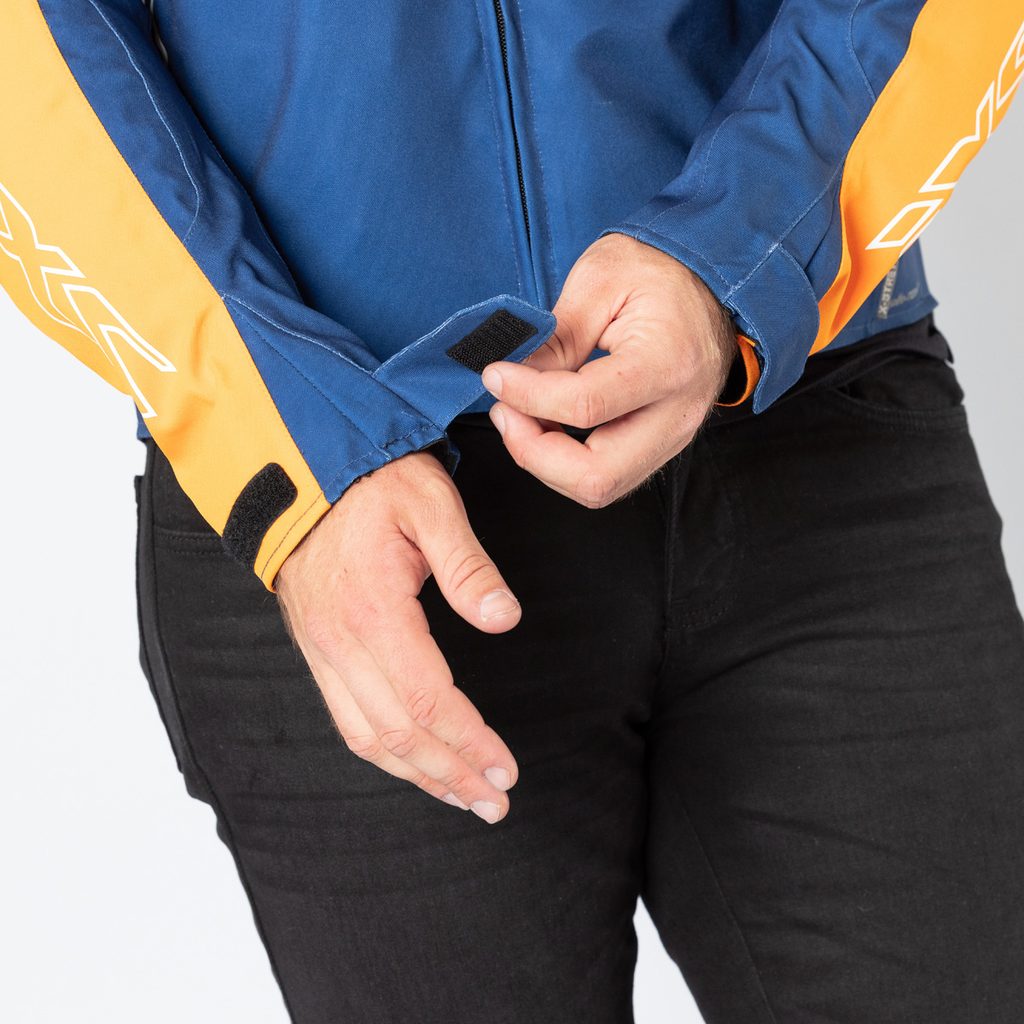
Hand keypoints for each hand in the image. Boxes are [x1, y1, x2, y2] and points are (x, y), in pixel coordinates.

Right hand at [275, 449, 521, 823]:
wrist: (304, 476)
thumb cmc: (372, 485)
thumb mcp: (429, 504)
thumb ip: (467, 565)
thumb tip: (503, 617)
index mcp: (374, 611)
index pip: (427, 700)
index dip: (469, 742)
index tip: (504, 768)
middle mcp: (341, 644)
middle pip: (399, 734)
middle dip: (451, 774)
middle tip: (496, 801)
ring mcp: (323, 652)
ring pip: (368, 738)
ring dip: (418, 775)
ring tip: (463, 797)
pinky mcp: (318, 652)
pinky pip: (347, 721)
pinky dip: (385, 754)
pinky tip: (414, 764)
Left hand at [481, 233, 738, 506]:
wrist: (712, 283)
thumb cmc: (659, 272)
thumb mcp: (600, 279)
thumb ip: (556, 336)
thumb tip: (512, 380)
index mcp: (667, 362)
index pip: (585, 406)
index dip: (527, 397)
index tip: (495, 375)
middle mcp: (678, 414)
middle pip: (597, 477)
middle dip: (533, 454)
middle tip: (505, 412)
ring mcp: (675, 437)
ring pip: (600, 488)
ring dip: (546, 462)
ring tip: (522, 415)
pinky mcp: (662, 446)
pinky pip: (608, 477)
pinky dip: (565, 462)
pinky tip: (547, 426)